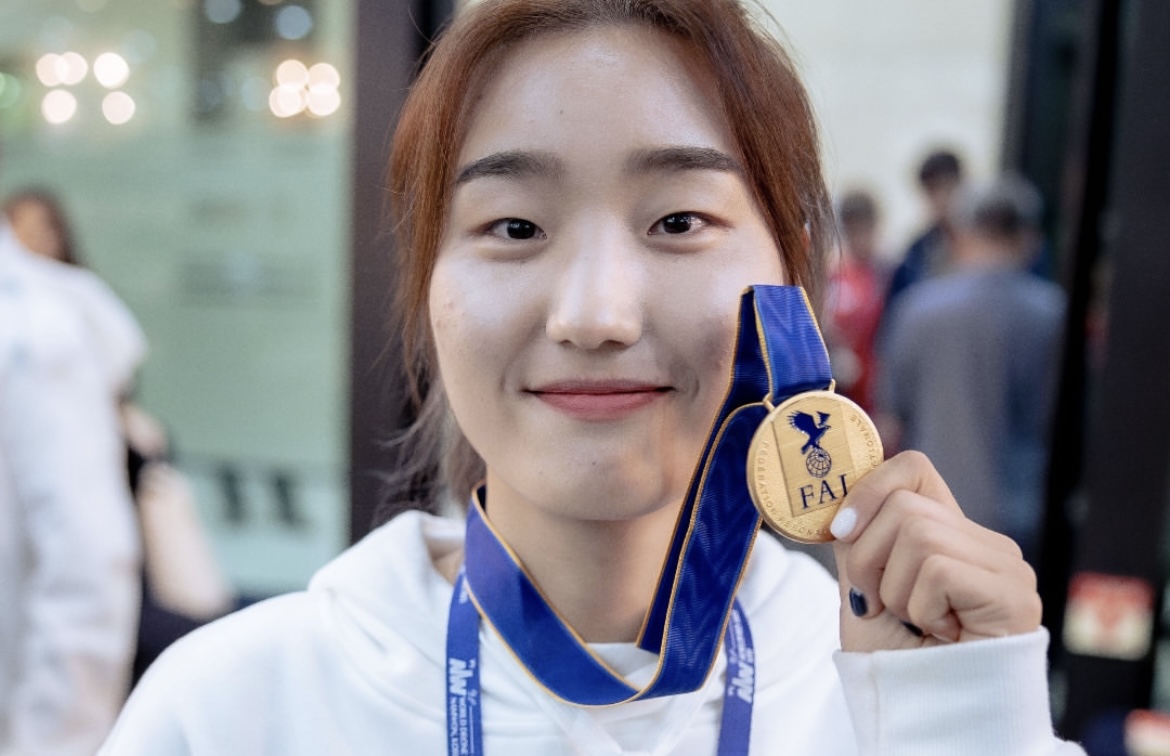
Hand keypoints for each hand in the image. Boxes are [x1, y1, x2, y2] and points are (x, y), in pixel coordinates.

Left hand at [829, 451, 1041, 651]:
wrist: (921, 720)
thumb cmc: (894, 662)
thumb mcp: (863, 588)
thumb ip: (860, 540)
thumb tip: (840, 499)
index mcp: (950, 535)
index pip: (913, 468)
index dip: (868, 488)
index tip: (839, 531)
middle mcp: (985, 544)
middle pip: (904, 504)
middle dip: (870, 558)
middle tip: (883, 604)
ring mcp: (1005, 567)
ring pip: (917, 532)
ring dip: (894, 588)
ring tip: (914, 623)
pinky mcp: (1012, 594)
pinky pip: (937, 569)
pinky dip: (919, 606)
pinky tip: (937, 633)